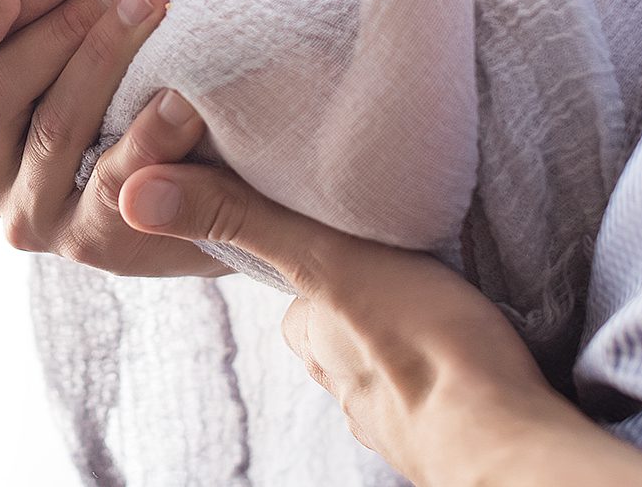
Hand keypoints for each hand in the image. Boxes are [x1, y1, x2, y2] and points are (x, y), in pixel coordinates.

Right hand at [0, 0, 226, 277]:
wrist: (199, 167)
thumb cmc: (119, 61)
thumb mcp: (63, 19)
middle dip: (58, 29)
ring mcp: (29, 214)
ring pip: (55, 131)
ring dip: (106, 55)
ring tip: (154, 1)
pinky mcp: (90, 246)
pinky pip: (116, 184)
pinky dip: (152, 132)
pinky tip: (186, 96)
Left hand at [116, 142, 641, 486]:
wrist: (510, 446)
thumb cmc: (424, 350)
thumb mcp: (326, 261)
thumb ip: (240, 219)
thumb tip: (131, 195)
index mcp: (314, 337)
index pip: (295, 291)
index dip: (312, 258)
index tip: (338, 235)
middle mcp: (345, 384)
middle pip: (338, 330)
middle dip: (359, 302)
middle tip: (394, 264)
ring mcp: (399, 417)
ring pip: (385, 364)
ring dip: (401, 339)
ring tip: (433, 307)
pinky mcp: (455, 432)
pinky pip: (437, 393)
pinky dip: (444, 375)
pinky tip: (466, 359)